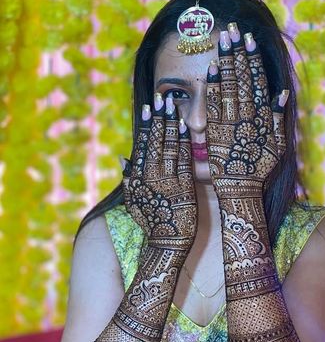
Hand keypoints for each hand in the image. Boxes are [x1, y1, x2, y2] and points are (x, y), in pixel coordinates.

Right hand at [121, 94, 196, 253]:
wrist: (167, 243)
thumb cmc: (152, 223)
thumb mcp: (134, 201)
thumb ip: (128, 178)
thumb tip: (122, 157)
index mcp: (139, 177)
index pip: (143, 145)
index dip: (146, 125)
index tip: (148, 108)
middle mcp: (152, 176)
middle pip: (156, 141)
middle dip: (159, 118)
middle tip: (162, 98)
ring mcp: (168, 180)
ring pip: (169, 146)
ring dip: (171, 124)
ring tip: (173, 106)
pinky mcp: (184, 186)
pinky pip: (183, 160)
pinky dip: (183, 142)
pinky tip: (185, 127)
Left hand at [206, 27, 286, 199]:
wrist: (240, 191)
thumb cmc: (259, 170)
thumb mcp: (277, 146)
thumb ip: (278, 119)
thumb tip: (282, 93)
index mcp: (262, 118)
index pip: (256, 82)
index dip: (252, 59)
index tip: (248, 39)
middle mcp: (247, 118)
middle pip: (241, 80)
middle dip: (236, 53)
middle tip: (231, 29)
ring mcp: (231, 124)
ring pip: (228, 89)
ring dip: (225, 63)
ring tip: (221, 41)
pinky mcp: (215, 133)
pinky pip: (214, 107)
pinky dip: (213, 89)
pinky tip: (210, 70)